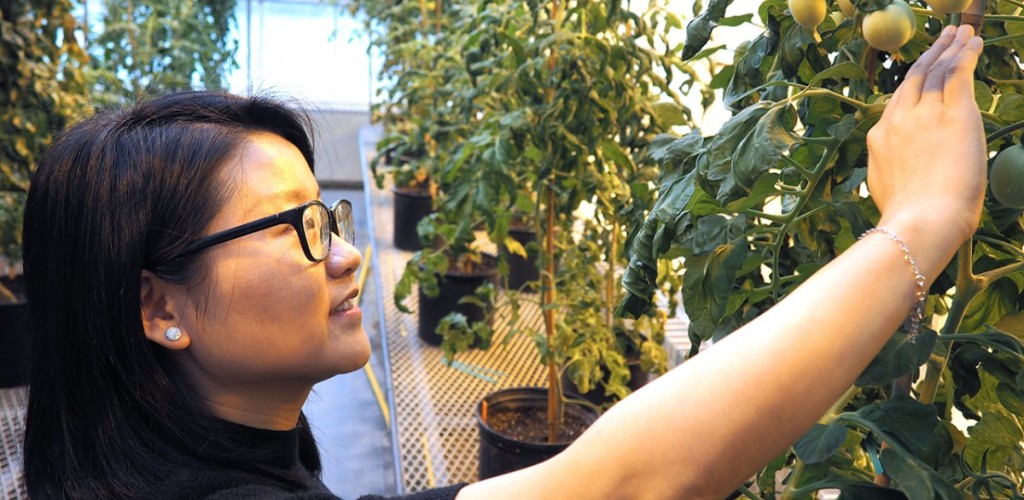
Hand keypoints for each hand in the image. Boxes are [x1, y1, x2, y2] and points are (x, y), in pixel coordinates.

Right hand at [867, 25, 985, 244]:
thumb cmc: (909, 218)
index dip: (914, 80)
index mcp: (880, 139)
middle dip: (931, 55)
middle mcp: (897, 120)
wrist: (919, 221)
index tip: (924, 68)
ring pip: (937, 71)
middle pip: (915, 79)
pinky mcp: (952, 114)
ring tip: (962, 33)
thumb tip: (902, 173)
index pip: (900, 101)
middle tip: (943, 38)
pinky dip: (966, 54)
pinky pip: (958, 73)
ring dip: (951, 48)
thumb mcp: (888, 190)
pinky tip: (973, 42)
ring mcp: (923, 115)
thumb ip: (893, 170)